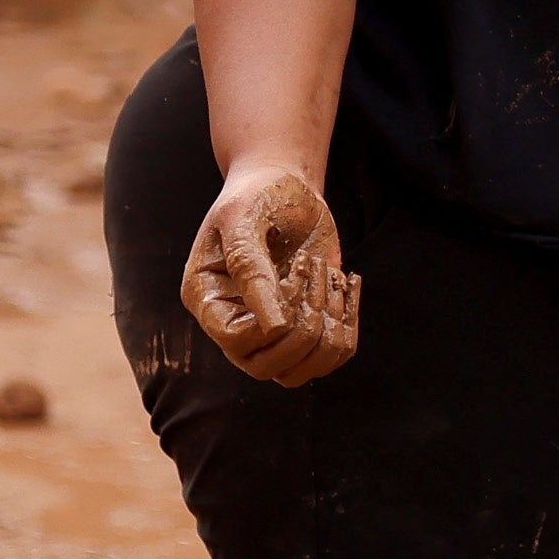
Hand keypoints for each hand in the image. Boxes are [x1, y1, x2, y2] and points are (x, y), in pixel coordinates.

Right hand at [185, 159, 360, 385]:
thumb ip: (252, 269)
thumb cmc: (256, 197)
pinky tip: (348, 281)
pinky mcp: (304, 324)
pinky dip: (349, 323)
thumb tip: (274, 327)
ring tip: (330, 276)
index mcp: (208, 299)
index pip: (235, 342)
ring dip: (329, 329)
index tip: (290, 275)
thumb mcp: (245, 220)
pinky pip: (332, 355)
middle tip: (314, 271)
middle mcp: (235, 322)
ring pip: (301, 373)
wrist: (284, 186)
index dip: (272, 322)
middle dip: (304, 328)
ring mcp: (270, 330)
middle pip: (268, 369)